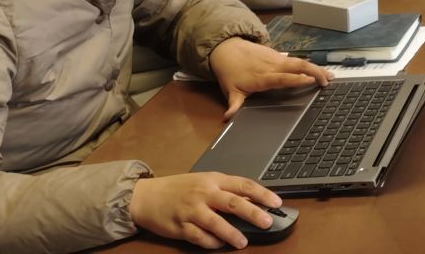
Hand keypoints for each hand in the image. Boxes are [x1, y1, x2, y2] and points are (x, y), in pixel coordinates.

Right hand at [130, 172, 281, 249]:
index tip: (277, 202)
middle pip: (233, 203)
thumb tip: (252, 199)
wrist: (147, 196)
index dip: (262, 193)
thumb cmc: (179, 188)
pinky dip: (211, 242)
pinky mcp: (180, 226)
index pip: (243, 184)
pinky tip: (219, 244)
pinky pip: (199, 237)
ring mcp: (191, 210)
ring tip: (243, 242)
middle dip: (253, 213)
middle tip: (267, 222)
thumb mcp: (204, 181)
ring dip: (232, 233)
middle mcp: (204, 193)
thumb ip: (226, 189)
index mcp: (213, 180)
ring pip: (216, 222)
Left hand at [207, 37, 328, 121]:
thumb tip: (228, 118)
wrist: (227, 50)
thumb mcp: (231, 90)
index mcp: (263, 77)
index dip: (296, 79)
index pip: (282, 78)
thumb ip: (233, 104)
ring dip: (316, 68)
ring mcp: (277, 59)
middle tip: (327, 81)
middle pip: (297, 66)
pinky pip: (297, 60)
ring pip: (300, 61)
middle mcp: (273, 66)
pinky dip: (310, 65)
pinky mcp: (279, 55)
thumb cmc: (231, 73)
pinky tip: (319, 70)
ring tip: (330, 76)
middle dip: (314, 71)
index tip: (310, 81)